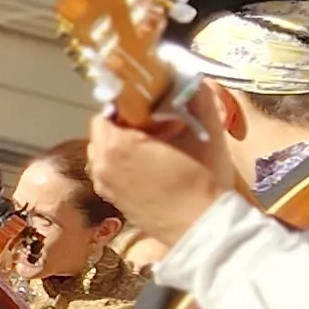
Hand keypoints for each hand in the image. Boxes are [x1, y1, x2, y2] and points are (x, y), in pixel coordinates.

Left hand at [88, 90, 241, 238]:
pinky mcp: (115, 203)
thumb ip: (196, 98)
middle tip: (160, 128)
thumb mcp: (205, 131)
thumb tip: (192, 79)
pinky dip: (126, 166)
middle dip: (128, 125)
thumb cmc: (203, 180)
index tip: (157, 110)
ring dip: (126, 146)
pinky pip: (112, 173)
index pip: (109, 111)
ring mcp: (106, 187)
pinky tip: (157, 170)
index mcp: (116, 145)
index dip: (133, 106)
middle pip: (104, 132)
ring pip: (107, 153)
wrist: (203, 229)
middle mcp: (102, 166)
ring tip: (159, 149)